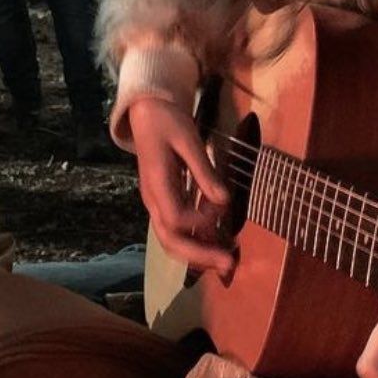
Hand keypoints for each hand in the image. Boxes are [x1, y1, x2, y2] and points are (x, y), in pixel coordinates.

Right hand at [129, 98, 232, 275]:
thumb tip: (224, 201)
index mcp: (156, 184)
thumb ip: (204, 171)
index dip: (203, 220)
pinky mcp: (162, 201)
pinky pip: (174, 229)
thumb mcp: (189, 140)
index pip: (176, 218)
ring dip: (197, 254)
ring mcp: (154, 203)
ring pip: (170, 240)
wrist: (147, 112)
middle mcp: (152, 200)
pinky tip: (213, 241)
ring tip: (223, 260)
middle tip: (229, 265)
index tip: (223, 207)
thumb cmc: (168, 122)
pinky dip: (193, 240)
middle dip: (200, 256)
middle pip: (170, 240)